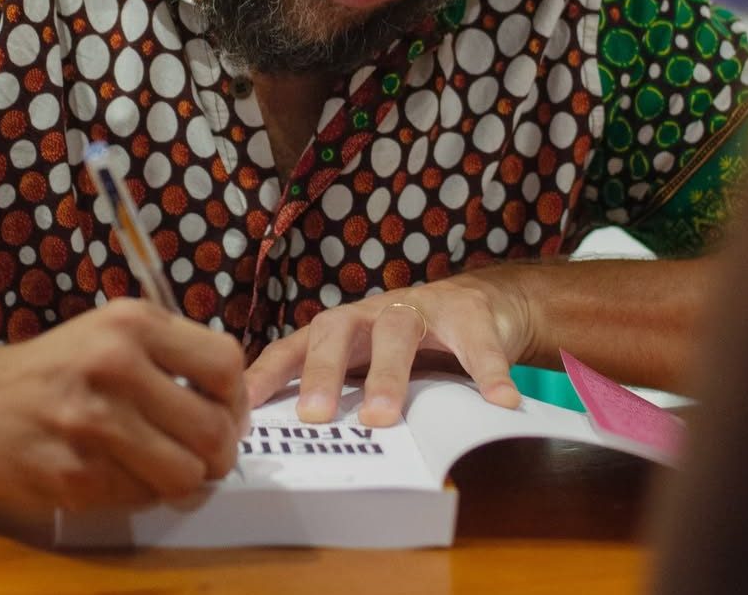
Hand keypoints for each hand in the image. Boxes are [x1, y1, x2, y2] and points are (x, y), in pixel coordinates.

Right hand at [0, 299, 248, 507]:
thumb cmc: (60, 365)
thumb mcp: (114, 330)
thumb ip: (174, 352)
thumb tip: (236, 404)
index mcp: (132, 323)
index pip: (225, 363)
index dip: (237, 396)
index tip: (227, 410)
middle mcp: (115, 366)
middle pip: (213, 427)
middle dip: (221, 448)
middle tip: (208, 450)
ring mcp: (93, 425)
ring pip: (187, 473)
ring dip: (188, 477)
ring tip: (172, 464)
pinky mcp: (76, 475)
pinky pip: (145, 497)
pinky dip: (147, 491)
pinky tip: (128, 471)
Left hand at [245, 267, 532, 426]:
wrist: (486, 303)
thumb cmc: (414, 344)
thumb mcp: (372, 362)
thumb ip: (344, 390)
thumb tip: (299, 445)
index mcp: (343, 329)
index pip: (295, 345)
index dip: (269, 372)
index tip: (246, 406)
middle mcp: (374, 312)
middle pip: (337, 329)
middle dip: (322, 371)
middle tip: (314, 415)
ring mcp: (421, 308)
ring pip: (396, 332)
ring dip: (387, 374)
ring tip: (382, 418)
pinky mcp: (469, 314)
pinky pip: (476, 343)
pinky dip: (489, 371)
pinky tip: (501, 401)